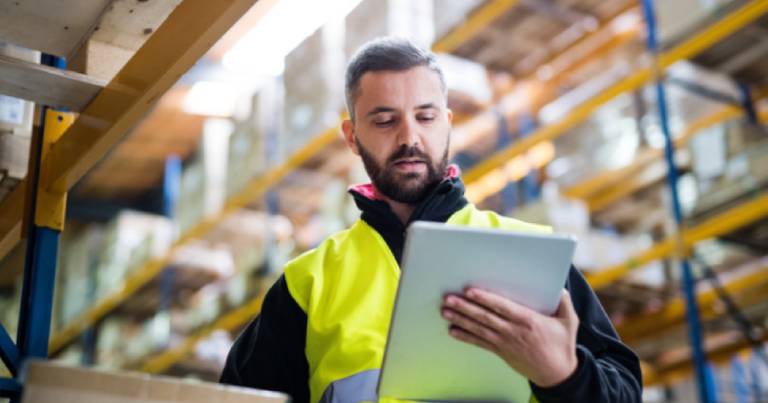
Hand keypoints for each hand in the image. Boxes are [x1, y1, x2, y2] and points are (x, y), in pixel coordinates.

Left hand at [441, 288, 578, 386]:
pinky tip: (452, 331)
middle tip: (449, 298)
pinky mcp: (501, 351)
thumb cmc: (562, 346)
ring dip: (461, 319)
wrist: (557, 374)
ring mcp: (505, 342)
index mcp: (528, 320)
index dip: (485, 298)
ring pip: (479, 329)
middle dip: (465, 307)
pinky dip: (465, 337)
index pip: (502, 307)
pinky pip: (480, 343)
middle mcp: (513, 331)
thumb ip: (564, 301)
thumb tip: (559, 286)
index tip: (470, 291)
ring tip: (445, 311)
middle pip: (485, 317)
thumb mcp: (569, 321)